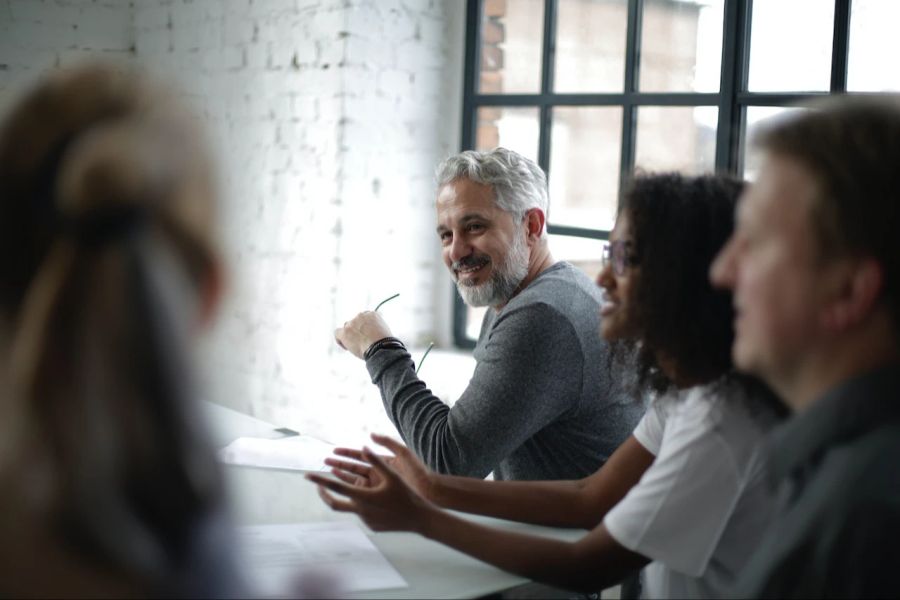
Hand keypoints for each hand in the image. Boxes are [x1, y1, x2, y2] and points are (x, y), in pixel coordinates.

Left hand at [306, 446, 435, 532]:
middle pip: (334, 503)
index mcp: (363, 497)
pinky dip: (363, 504)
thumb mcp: (392, 476)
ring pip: (351, 506)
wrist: (420, 519)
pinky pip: (362, 513)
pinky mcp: (372, 526)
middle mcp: (361, 511)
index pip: (335, 487)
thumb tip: (364, 447)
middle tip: (317, 484)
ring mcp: (366, 520)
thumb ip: (376, 461)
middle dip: (323, 493)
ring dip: (350, 495)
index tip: (307, 475)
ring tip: (355, 483)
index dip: (319, 480)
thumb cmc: (407, 495)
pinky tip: (377, 499)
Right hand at [325, 434, 436, 500]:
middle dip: (340, 464)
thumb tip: (371, 434)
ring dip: (343, 477)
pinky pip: (363, 493)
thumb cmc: (418, 471)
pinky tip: (342, 491)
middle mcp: (379, 473)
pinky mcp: (381, 497)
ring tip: (329, 473)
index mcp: (383, 461)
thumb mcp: (403, 453)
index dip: (346, 453)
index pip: (361, 455)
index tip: (333, 451)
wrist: (430, 491)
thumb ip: (387, 442)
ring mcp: (379, 485)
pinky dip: (352, 491)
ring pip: (356, 480)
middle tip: (325, 462)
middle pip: (355, 467)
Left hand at [334, 311, 392, 358]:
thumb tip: (371, 335)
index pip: (365, 318)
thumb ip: (377, 329)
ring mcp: (351, 323)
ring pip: (347, 328)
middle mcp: (361, 316)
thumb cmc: (384, 344)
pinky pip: (337, 333)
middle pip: (355, 322)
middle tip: (362, 342)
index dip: (365, 327)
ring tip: (356, 346)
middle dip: (357, 331)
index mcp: (372, 314)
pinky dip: (340, 340)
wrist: (380, 348)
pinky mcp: (344, 332)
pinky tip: (347, 348)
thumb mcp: (385, 332)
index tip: (367, 335)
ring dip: (350, 335)